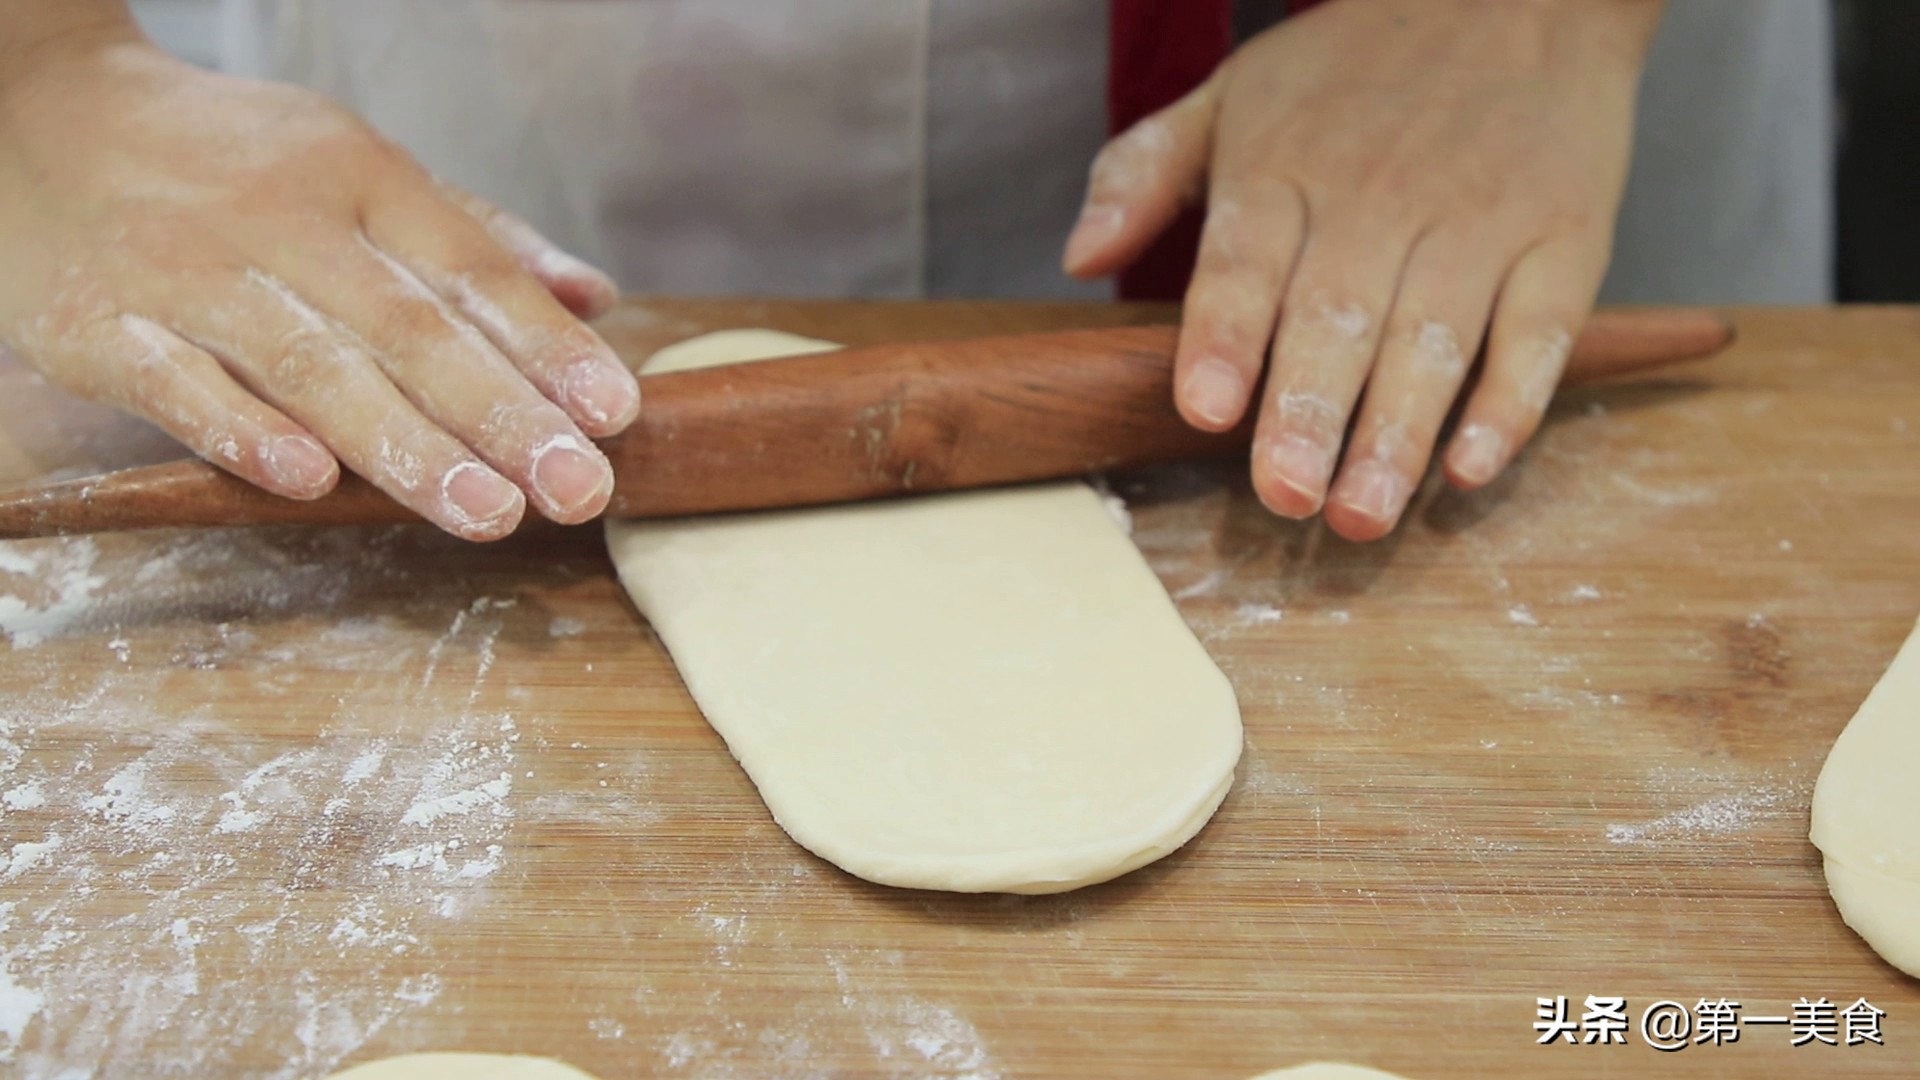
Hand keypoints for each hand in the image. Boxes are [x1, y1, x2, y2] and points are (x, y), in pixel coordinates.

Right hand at [0, 27, 637, 539]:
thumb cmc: (237, 167)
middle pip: (409, 328)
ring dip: (404, 444)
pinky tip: (307, 480)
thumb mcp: (364, 175)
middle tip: (575, 491)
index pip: (472, 271)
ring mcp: (189, 272)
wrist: (44, 114)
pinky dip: (239, 429)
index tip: (614, 415)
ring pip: (311, 364)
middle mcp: (286, 222)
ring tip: (487, 512)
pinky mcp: (102, 325)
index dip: (545, 346)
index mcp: (363, 180)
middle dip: (502, 416)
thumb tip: (595, 298)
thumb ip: (482, 242)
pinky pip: (176, 381)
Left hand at [1065, 0, 1662, 539]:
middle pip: (1337, 318)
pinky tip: (1471, 467)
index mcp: (1286, 171)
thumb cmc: (1356, 66)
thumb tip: (1077, 254)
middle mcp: (1380, 202)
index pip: (1245, 262)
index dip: (1225, 337)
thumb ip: (1143, 173)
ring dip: (1396, 434)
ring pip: (1432, 341)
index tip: (1206, 408)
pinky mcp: (1560, 243)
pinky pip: (1538, 335)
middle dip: (1308, 413)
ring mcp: (1477, 224)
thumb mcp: (1232, 94)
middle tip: (1285, 496)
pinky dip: (1511, 405)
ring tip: (1362, 513)